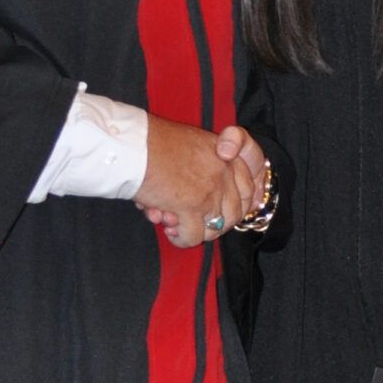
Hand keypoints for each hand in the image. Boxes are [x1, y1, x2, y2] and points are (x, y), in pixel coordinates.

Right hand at [135, 118, 263, 245]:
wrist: (134, 144)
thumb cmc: (152, 143)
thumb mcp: (191, 147)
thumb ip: (203, 169)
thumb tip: (201, 196)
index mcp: (226, 155)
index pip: (248, 188)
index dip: (234, 206)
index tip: (219, 213)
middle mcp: (224, 172)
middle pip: (235, 213)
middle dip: (216, 224)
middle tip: (196, 224)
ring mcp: (211, 190)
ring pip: (215, 228)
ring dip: (197, 232)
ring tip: (177, 226)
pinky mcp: (193, 206)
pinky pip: (194, 237)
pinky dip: (182, 239)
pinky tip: (170, 232)